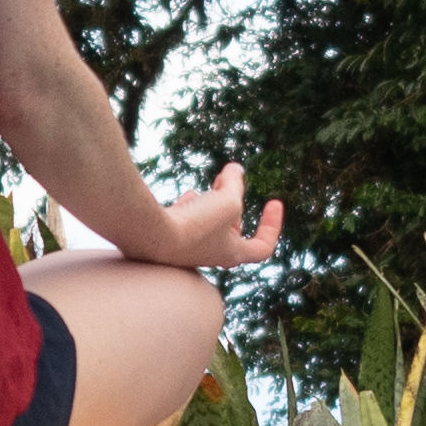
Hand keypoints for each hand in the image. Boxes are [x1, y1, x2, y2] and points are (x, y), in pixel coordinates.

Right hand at [152, 163, 281, 268]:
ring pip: (210, 224)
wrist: (151, 235)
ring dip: (214, 202)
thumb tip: (236, 170)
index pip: (262, 247)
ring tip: (213, 185)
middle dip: (234, 202)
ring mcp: (191, 248)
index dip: (272, 225)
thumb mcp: (227, 199)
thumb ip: (234, 183)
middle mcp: (212, 254)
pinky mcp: (172, 238)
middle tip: (228, 181)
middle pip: (233, 230)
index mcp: (233, 253)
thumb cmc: (196, 224)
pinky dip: (192, 206)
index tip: (274, 201)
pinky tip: (190, 196)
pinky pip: (188, 221)